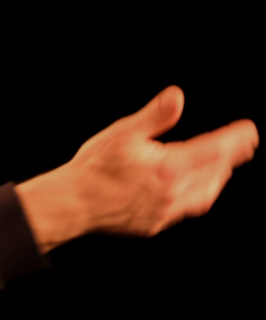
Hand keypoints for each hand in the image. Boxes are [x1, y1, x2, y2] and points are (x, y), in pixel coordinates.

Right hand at [16, 86, 257, 251]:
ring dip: (218, 179)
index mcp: (170, 167)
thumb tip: (177, 96)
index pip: (215, 150)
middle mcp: (174, 192)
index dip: (235, 139)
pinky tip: (192, 190)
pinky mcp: (155, 223)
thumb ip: (155, 116)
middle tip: (242, 146)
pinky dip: (198, 196)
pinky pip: (187, 209)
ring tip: (222, 169)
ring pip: (206, 194)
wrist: (74, 202)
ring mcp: (166, 211)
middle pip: (215, 173)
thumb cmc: (95, 166)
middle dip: (230, 158)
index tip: (250, 131)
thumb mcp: (123, 133)